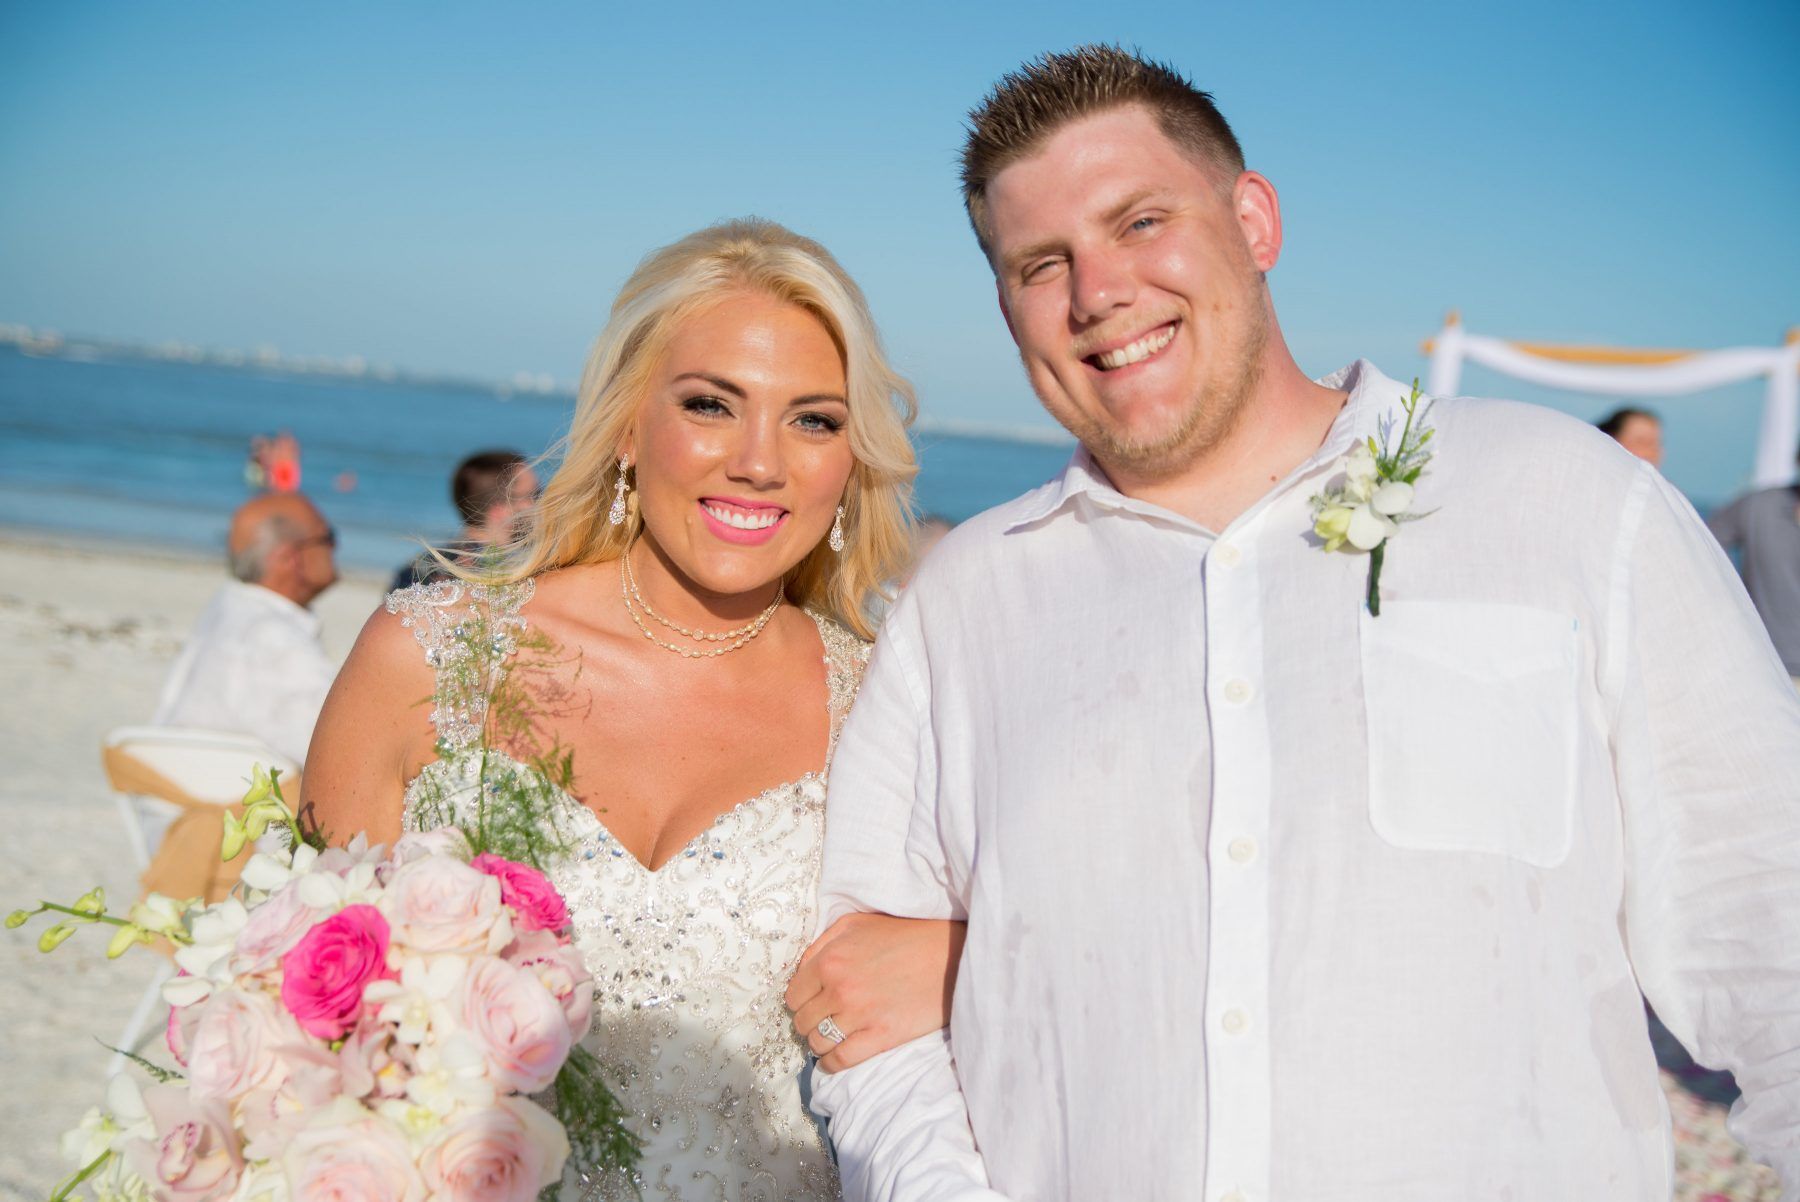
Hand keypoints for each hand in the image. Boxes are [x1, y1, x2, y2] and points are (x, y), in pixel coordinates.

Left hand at [784, 913, 964, 1073]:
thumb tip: (802, 971)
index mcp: (830, 960)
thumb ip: (822, 944)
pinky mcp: (881, 1036)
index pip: (793, 995)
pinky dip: (831, 1064)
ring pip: (818, 1042)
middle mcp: (839, 989)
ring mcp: (860, 1015)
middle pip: (802, 1021)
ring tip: (830, 1036)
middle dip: (808, 1021)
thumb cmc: (905, 934)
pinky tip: (832, 1060)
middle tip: (821, 1019)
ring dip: (820, 1042)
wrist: (951, 955)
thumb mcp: (856, 924)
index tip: (810, 1002)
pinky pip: (841, 1060)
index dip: (800, 1000)